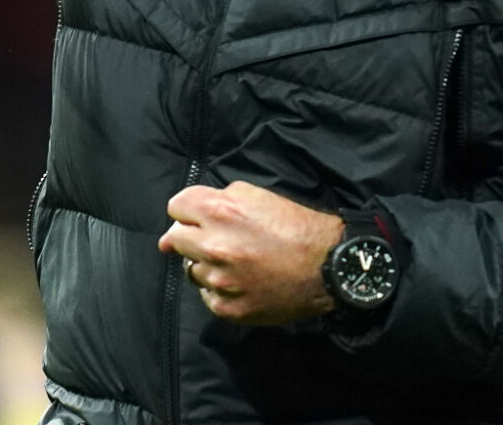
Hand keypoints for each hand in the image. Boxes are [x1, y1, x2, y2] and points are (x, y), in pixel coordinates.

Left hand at [158, 181, 342, 325]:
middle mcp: (214, 245)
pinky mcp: (227, 307)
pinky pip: (205, 294)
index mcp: (221, 211)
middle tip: (211, 239)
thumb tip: (189, 213)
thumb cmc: (296, 226)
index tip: (197, 216)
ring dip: (205, 263)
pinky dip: (217, 287)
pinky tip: (240, 281)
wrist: (327, 267)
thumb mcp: (258, 196)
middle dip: (190, 235)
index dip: (188, 209)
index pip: (177, 206)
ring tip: (234, 261)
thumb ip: (220, 198)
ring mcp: (219, 280)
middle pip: (174, 238)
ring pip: (190, 268)